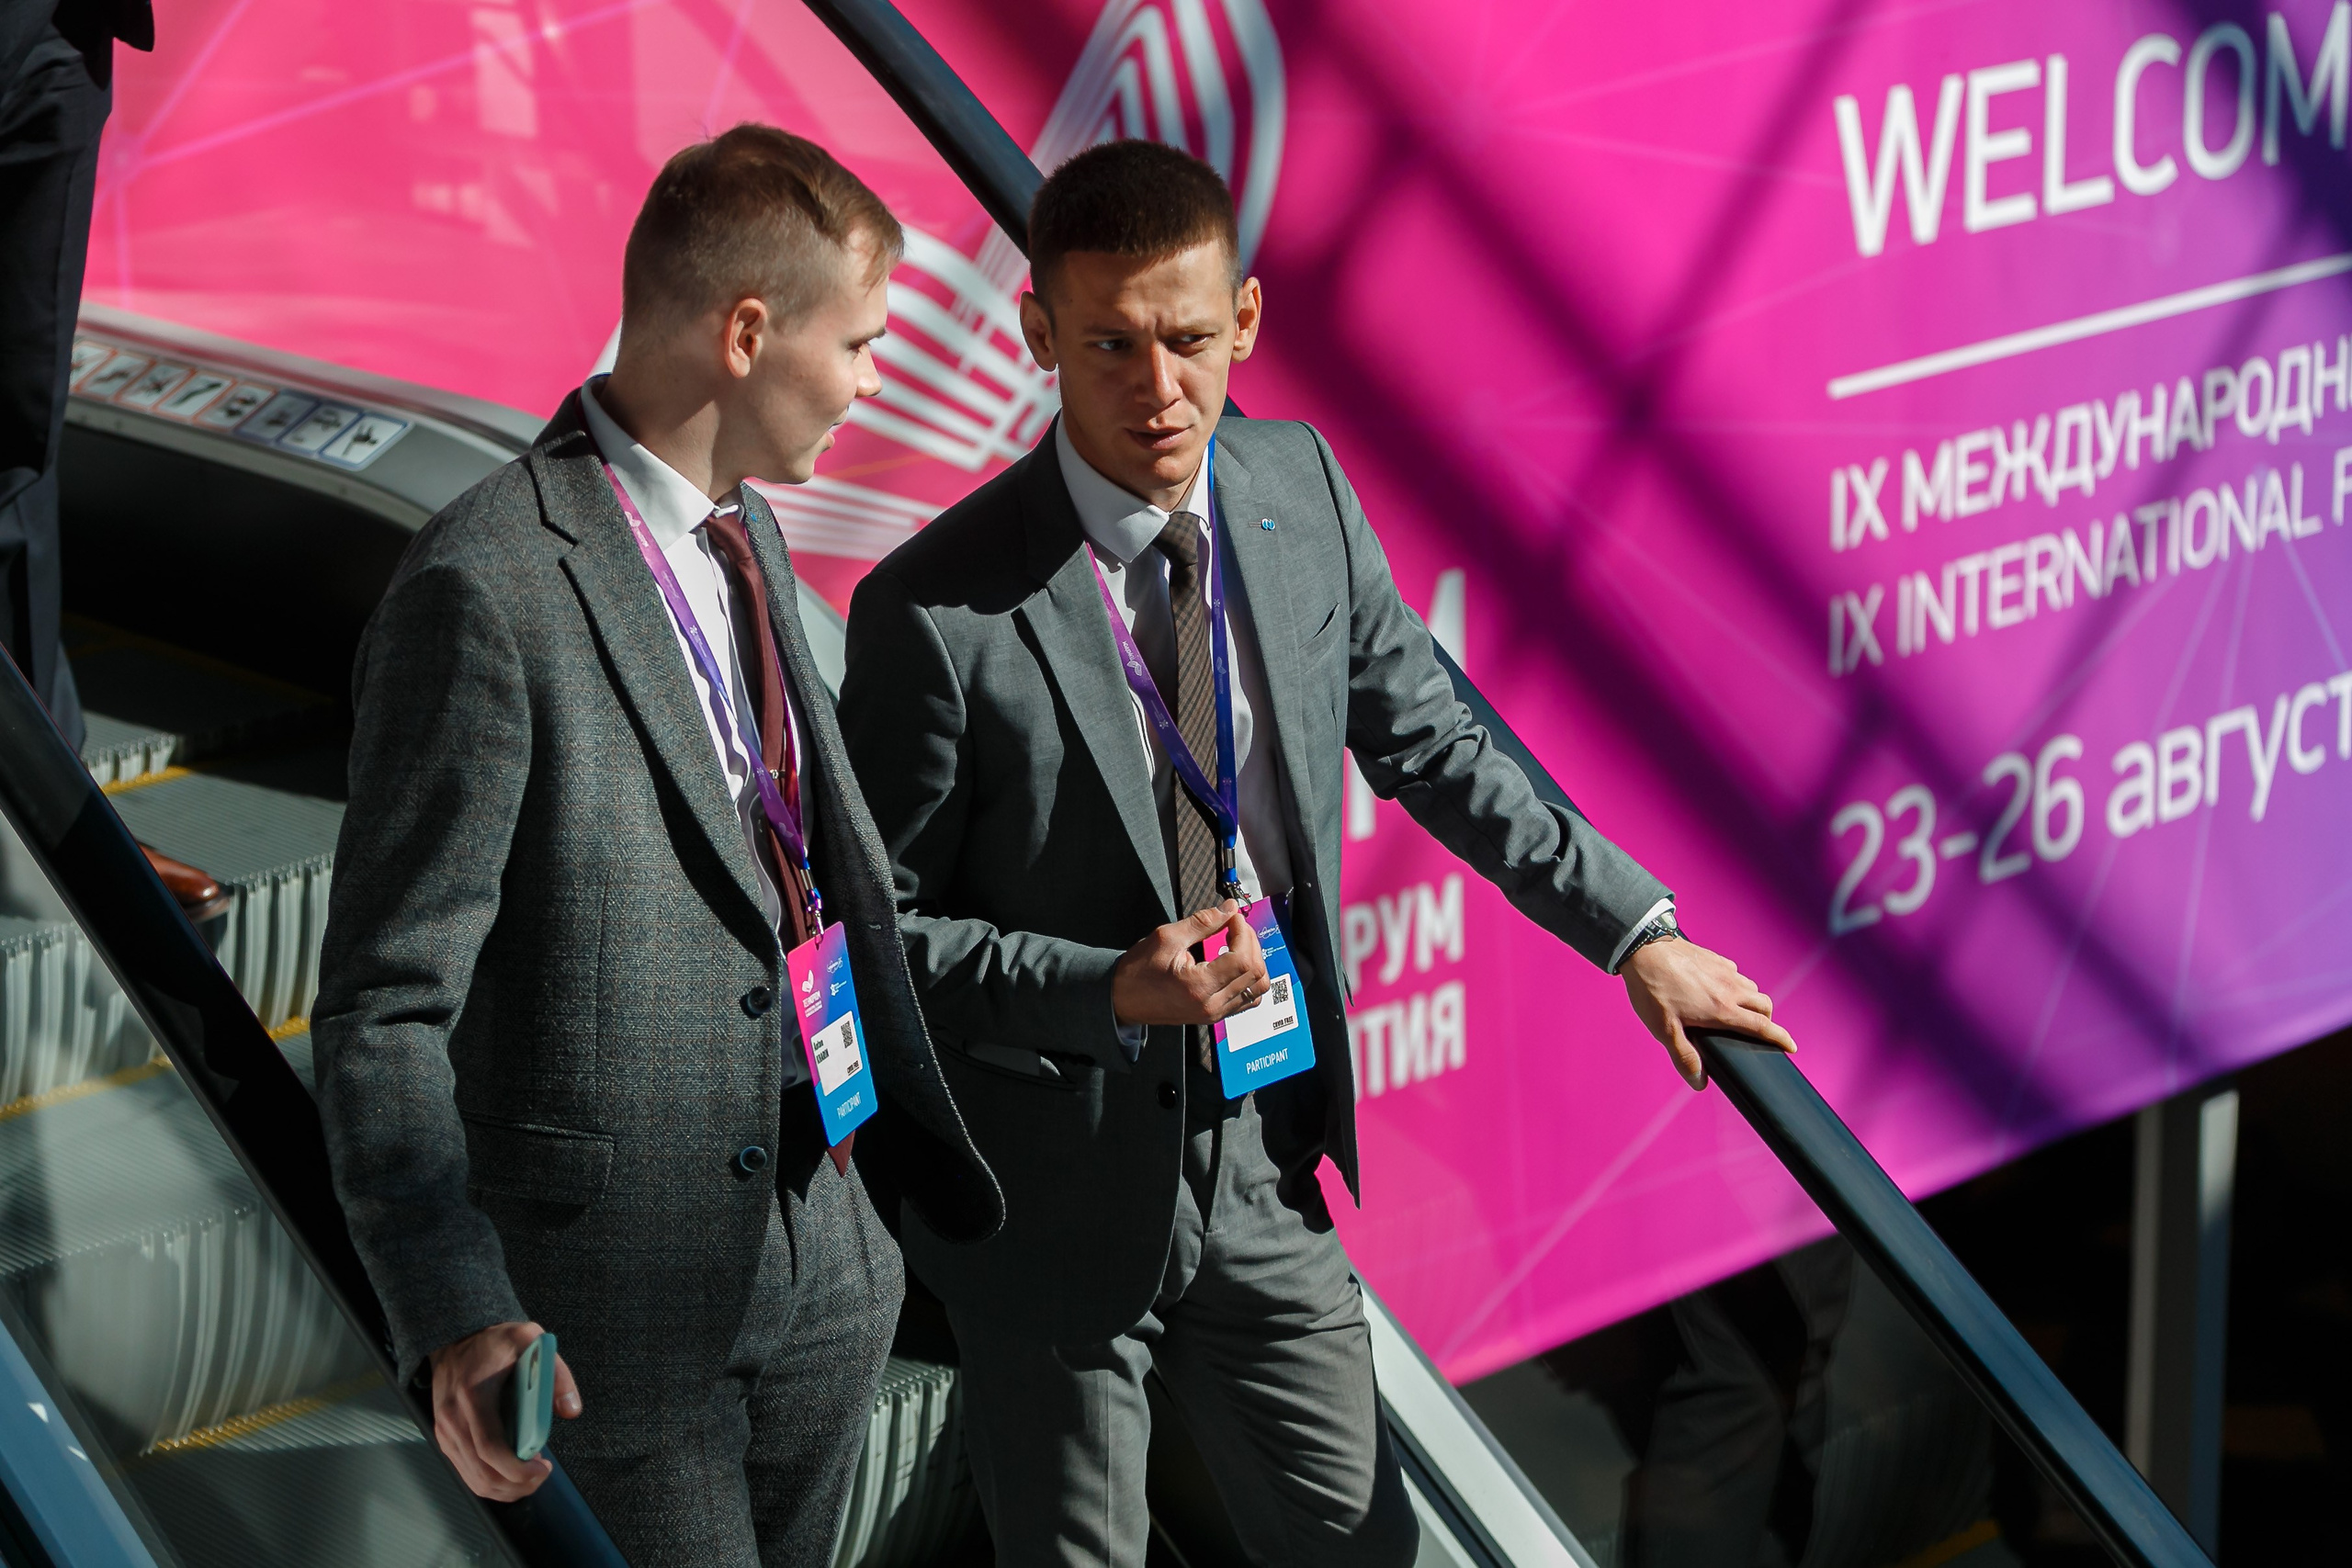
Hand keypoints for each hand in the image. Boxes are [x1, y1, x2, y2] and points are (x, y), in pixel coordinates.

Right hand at [429, 1320, 581, 1499]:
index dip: (518, 1469)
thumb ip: (556, 1373)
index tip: (543, 1469)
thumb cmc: (493, 1341)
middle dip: (517, 1485)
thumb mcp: (529, 1340)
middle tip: (542, 1474)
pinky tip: (512, 1471)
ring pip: (474, 1479)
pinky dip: (492, 1481)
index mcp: (473, 1397)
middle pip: (483, 1473)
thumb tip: (571, 1410)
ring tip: (530, 1475)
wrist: (454, 1338)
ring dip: (506, 1488)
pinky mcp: (445, 1438)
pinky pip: (467, 1472)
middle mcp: (453, 1419)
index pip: (491, 1449)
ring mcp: (446, 1432)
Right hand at [1111, 902, 1268, 1026]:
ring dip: (1253, 961)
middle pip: (1255, 973)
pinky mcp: (1215, 1015)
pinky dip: (1249, 979)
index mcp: (1199, 986)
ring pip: (1257, 988)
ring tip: (1237, 944)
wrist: (1122, 999)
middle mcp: (1212, 1005)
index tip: (1232, 918)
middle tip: (1234, 927)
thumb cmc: (1138, 972)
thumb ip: (1202, 922)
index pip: (1243, 959)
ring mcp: (1215, 1013)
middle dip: (1251, 943)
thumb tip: (1228, 909)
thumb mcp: (1166, 938)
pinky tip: (1236, 963)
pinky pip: (1248, 999)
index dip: (1243, 932)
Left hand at [1621, 939, 1794, 1091]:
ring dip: (1751, 1001)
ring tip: (1737, 1011)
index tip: (1791, 1046)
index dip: (1781, 1038)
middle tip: (1760, 1030)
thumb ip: (1684, 1056)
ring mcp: (1724, 971)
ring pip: (1751, 988)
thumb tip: (1700, 1083)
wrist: (1644, 949)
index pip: (1762, 1026)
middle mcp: (1730, 989)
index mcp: (1722, 1009)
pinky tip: (1718, 989)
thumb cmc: (1653, 990)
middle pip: (1764, 1005)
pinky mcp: (1715, 958)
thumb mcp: (1664, 1029)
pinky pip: (1735, 973)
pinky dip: (1736, 984)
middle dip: (1768, 1020)